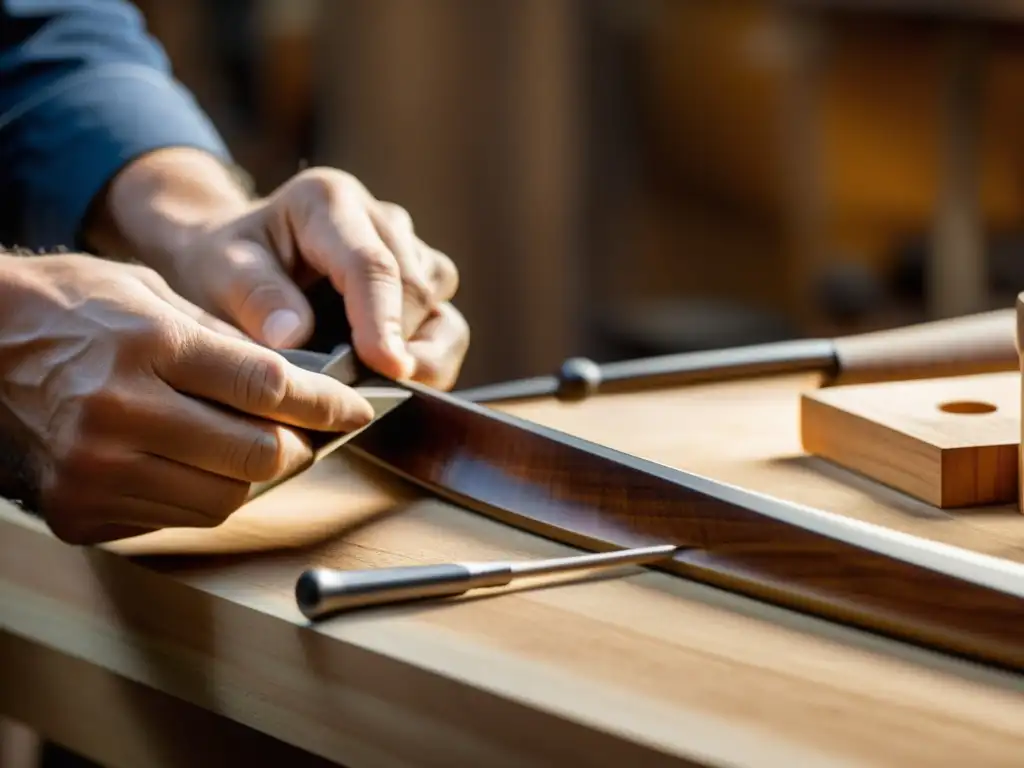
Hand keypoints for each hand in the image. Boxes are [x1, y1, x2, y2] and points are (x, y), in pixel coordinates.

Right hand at [0, 254, 373, 544]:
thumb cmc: (69, 308)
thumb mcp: (151, 295)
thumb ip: (224, 342)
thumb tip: (295, 384)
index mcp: (149, 346)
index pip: (268, 389)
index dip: (327, 404)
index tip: (354, 409)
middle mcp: (122, 412)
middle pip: (258, 456)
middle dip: (297, 448)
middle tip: (305, 434)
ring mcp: (96, 469)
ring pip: (225, 501)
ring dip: (251, 480)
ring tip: (245, 449)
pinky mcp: (78, 510)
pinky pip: (174, 519)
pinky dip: (198, 496)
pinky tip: (188, 465)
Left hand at [100, 150, 469, 389]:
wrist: (238, 258)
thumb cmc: (227, 262)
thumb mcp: (219, 271)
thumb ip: (255, 296)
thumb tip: (295, 338)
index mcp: (328, 201)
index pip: (370, 263)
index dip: (383, 319)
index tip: (388, 367)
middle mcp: (380, 219)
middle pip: (417, 288)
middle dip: (401, 346)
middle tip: (365, 394)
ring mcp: (409, 250)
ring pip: (441, 307)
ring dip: (422, 354)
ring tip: (381, 387)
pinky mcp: (422, 282)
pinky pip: (446, 326)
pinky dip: (428, 359)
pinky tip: (390, 380)